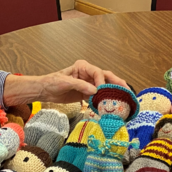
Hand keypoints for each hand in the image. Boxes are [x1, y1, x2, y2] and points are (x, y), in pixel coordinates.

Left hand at [3, 60, 129, 105]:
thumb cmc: (52, 83)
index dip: (102, 81)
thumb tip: (95, 91)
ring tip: (125, 97)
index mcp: (83, 66)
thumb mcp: (64, 82)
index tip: (102, 90)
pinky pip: (99, 95)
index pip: (97, 72)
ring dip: (114, 91)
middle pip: (106, 77)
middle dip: (117, 83)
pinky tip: (112, 105)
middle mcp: (88, 73)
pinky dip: (105, 100)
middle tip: (127, 90)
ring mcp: (89, 83)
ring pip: (105, 86)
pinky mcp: (87, 92)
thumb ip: (80, 86)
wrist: (44, 91)